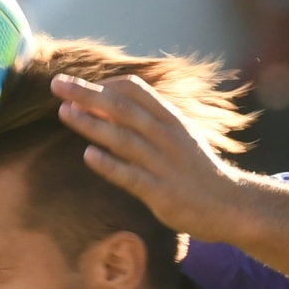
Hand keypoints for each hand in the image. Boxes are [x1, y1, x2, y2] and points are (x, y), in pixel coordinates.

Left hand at [52, 72, 247, 239]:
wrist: (231, 205)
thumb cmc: (197, 170)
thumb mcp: (178, 136)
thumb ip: (146, 123)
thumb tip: (106, 109)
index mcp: (171, 119)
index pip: (135, 89)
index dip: (104, 84)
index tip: (79, 86)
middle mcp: (167, 136)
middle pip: (122, 107)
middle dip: (87, 94)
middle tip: (57, 83)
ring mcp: (164, 164)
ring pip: (123, 138)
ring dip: (92, 124)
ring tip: (64, 112)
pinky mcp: (162, 193)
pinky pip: (131, 176)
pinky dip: (110, 165)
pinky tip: (89, 155)